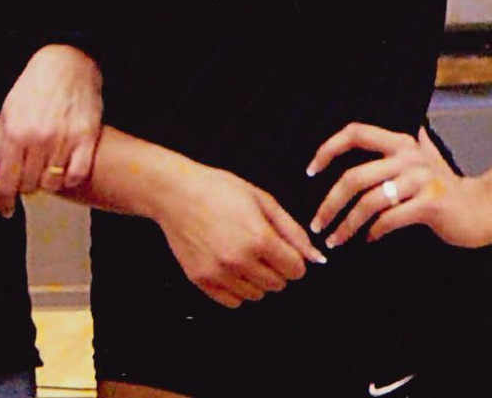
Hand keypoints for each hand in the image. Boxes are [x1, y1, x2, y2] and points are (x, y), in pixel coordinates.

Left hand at [0, 44, 102, 216]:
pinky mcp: (86, 136)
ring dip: (47, 183)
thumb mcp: (5, 117)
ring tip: (46, 169)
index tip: (6, 211)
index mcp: (14, 133)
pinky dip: (70, 178)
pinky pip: (76, 175)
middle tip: (29, 175)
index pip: (5, 183)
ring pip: (52, 184)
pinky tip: (65, 170)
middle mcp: (38, 138)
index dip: (4, 203)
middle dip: (26, 187)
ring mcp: (63, 138)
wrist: (66, 62)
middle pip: (29, 187)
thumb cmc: (32, 89)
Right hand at [152, 162, 324, 307]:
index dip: (293, 258)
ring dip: (256, 279)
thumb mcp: (261, 199)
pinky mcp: (201, 280)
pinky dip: (236, 288)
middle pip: (278, 285)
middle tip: (259, 246)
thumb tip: (316, 257)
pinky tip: (228, 265)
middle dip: (276, 268)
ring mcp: (219, 272)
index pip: (296, 270)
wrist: (175, 192)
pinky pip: (233, 302)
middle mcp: (239, 260)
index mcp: (258, 237)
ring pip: (257, 295)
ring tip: (241, 253)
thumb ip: (292, 231)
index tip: (280, 246)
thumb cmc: (219, 189)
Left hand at [308, 123, 491, 248]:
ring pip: (369, 201)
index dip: (328, 148)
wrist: (483, 210)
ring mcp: (420, 179)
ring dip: (347, 224)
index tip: (310, 171)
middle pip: (354, 176)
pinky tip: (367, 240)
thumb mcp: (423, 158)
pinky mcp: (430, 203)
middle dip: (330, 203)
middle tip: (316, 224)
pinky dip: (374, 231)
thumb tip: (378, 133)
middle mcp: (408, 155)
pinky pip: (390, 219)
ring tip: (335, 240)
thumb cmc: (445, 187)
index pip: (355, 132)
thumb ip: (401, 146)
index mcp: (400, 141)